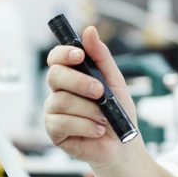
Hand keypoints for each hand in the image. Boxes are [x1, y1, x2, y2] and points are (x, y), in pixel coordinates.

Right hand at [44, 26, 137, 167]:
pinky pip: (63, 123)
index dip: (63, 53)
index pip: (56, 58)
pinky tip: (96, 130)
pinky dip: (85, 126)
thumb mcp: (115, 81)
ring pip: (61, 101)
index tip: (79, 54)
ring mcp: (54, 112)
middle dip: (79, 82)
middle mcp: (58, 92)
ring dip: (89, 110)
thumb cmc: (118, 113)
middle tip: (99, 92)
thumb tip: (89, 30)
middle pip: (54, 75)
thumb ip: (101, 57)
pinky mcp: (54, 132)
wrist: (124, 146)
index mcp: (71, 77)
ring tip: (103, 118)